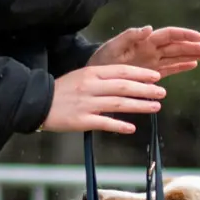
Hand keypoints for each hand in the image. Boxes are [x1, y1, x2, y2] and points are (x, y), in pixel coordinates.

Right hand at [42, 62, 165, 133]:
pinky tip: (132, 128)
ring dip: (139, 105)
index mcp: (91, 72)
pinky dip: (119, 126)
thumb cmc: (62, 90)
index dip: (141, 73)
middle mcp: (91, 86)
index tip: (156, 76)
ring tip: (155, 107)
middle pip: (124, 86)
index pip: (121, 70)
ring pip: (118, 104)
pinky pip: (104, 123)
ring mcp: (86, 103)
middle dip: (145, 89)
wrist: (36, 102)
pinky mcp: (81, 120)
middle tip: (162, 92)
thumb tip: (125, 82)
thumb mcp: (81, 76)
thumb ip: (102, 78)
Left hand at [89, 25, 199, 77]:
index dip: (185, 34)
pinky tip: (194, 64)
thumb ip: (130, 36)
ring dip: (193, 55)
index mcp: (145, 41)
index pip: (169, 35)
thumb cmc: (102, 58)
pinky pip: (169, 68)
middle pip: (178, 46)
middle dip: (196, 46)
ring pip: (178, 56)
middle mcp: (152, 49)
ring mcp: (152, 61)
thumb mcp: (113, 47)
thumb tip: (148, 28)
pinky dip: (181, 66)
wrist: (94, 72)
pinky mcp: (150, 72)